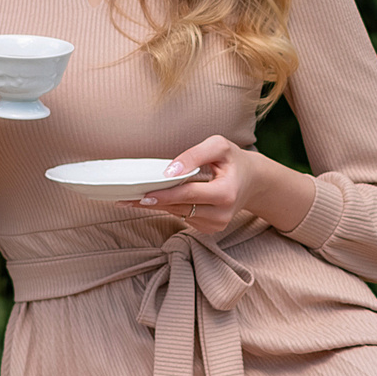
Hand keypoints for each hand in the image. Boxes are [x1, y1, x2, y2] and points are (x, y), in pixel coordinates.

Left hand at [129, 135, 315, 235]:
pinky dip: (170, 207)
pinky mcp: (210, 229)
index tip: (141, 195)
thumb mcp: (217, 146)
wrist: (253, 181)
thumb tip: (168, 171)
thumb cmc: (233, 159)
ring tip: (133, 198)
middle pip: (178, 207)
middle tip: (123, 198)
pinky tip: (158, 199)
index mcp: (226, 193)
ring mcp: (216, 225)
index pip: (188, 194)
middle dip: (151, 201)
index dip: (164, 194)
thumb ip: (193, 155)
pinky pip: (183, 217)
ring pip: (178, 214)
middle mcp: (221, 214)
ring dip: (158, 204)